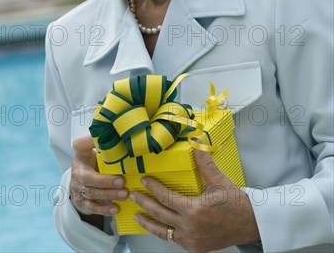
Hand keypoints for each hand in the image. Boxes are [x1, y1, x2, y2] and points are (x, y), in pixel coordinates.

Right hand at [70, 136, 128, 217]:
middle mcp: (77, 173)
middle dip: (106, 182)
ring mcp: (78, 189)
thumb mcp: (93, 148)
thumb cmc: (92, 161)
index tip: (103, 149)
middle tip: (123, 182)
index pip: (81, 147)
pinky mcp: (82, 202)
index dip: (90, 145)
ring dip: (109, 195)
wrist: (80, 179)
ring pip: (92, 194)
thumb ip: (101, 141)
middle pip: (89, 179)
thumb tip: (117, 130)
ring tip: (124, 194)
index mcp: (80, 157)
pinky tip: (115, 208)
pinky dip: (104, 209)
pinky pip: (92, 207)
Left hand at [129, 149, 259, 252]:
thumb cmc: (235, 202)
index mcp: (194, 210)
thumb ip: (204, 161)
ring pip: (164, 232)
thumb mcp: (218, 180)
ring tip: (137, 216)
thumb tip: (196, 142)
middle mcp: (190, 227)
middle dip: (144, 204)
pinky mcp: (195, 248)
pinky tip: (159, 225)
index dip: (153, 188)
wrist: (250, 224)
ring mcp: (192, 240)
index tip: (144, 181)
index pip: (166, 198)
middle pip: (160, 215)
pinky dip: (165, 232)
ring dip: (149, 223)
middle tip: (133, 195)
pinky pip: (174, 239)